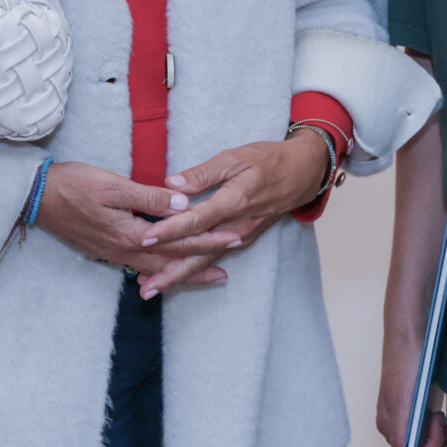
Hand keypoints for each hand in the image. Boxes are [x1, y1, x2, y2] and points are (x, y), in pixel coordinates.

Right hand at [33, 162, 228, 293]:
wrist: (36, 198)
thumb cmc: (73, 185)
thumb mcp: (113, 185)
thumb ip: (150, 197)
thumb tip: (185, 205)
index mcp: (131, 234)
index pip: (178, 240)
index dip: (207, 239)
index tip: (232, 238)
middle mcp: (125, 251)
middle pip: (169, 264)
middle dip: (198, 268)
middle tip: (224, 275)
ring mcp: (113, 253)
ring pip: (154, 269)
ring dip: (179, 273)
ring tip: (201, 277)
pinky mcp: (105, 250)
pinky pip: (139, 266)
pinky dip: (157, 270)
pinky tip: (161, 271)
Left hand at [130, 133, 331, 298]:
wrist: (302, 175)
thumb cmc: (268, 161)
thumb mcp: (235, 157)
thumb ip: (202, 173)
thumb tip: (171, 183)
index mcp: (234, 202)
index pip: (196, 220)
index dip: (170, 230)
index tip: (146, 238)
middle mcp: (236, 227)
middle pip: (199, 254)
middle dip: (171, 271)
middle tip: (145, 286)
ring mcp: (240, 237)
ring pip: (205, 262)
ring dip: (178, 277)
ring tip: (151, 289)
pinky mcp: (241, 241)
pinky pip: (213, 258)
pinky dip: (192, 270)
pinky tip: (172, 276)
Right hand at [375, 328, 446, 446]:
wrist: (413, 332)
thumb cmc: (406, 365)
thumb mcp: (403, 405)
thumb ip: (401, 439)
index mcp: (388, 428)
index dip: (430, 446)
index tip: (435, 421)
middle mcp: (396, 425)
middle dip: (436, 438)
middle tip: (438, 414)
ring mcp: (408, 415)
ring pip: (429, 441)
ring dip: (439, 430)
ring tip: (438, 409)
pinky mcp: (419, 405)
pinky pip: (431, 427)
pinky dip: (439, 422)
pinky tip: (439, 407)